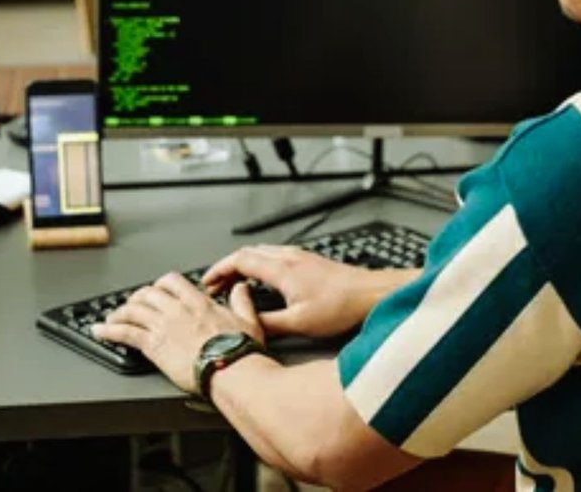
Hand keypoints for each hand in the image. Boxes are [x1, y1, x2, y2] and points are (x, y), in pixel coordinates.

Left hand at [92, 272, 263, 393]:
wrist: (230, 371)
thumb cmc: (240, 352)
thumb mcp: (249, 321)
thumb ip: (242, 301)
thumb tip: (241, 289)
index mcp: (198, 302)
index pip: (171, 281)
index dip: (160, 285)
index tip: (156, 291)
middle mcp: (177, 310)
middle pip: (147, 293)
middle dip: (136, 298)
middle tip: (132, 305)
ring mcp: (163, 326)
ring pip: (132, 310)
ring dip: (119, 313)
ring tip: (111, 318)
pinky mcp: (153, 345)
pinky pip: (124, 332)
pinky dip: (109, 331)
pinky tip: (99, 332)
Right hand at [202, 246, 409, 338]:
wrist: (372, 294)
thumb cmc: (343, 306)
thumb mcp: (299, 323)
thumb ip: (269, 324)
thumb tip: (249, 327)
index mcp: (281, 269)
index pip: (239, 260)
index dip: (219, 270)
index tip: (207, 281)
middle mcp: (289, 258)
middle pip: (248, 253)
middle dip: (228, 267)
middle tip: (217, 284)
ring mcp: (301, 257)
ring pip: (262, 252)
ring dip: (244, 265)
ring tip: (236, 282)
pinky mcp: (311, 261)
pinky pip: (276, 256)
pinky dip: (260, 265)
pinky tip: (266, 281)